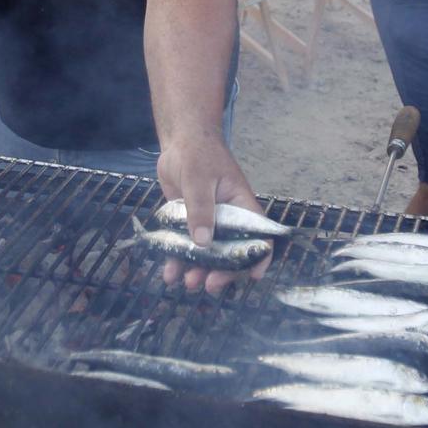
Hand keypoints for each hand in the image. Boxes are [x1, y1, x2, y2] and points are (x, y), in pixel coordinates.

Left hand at [156, 133, 267, 295]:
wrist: (178, 143)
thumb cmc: (197, 154)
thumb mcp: (199, 180)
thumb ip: (201, 210)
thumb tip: (203, 242)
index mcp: (241, 207)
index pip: (259, 236)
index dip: (259, 257)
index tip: (252, 276)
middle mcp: (227, 219)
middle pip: (230, 252)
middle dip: (221, 271)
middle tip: (208, 285)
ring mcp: (207, 223)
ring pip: (206, 254)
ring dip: (198, 271)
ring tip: (187, 283)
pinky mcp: (187, 224)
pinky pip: (184, 247)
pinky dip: (177, 261)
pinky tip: (169, 274)